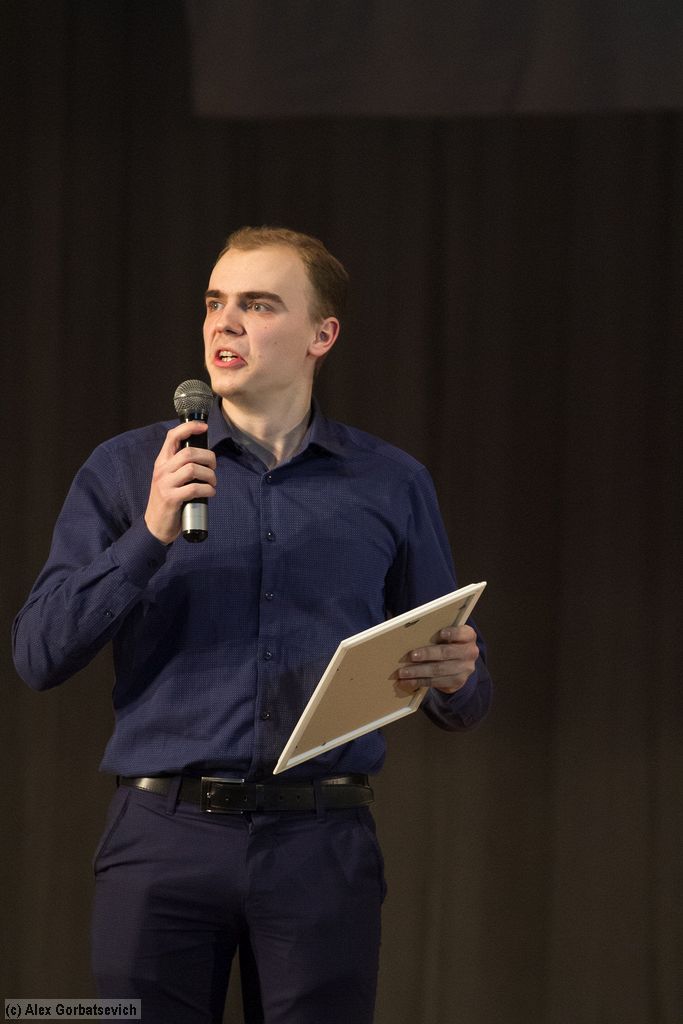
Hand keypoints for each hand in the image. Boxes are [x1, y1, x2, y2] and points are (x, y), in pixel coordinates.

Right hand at [144, 421, 216, 543]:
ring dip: (210, 475)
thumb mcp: (170, 478)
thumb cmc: (169, 500)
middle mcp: (162, 470)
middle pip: (189, 452)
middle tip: (214, 467)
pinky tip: (210, 493)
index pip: (172, 436)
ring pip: (193, 468)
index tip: (204, 427)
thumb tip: (205, 455)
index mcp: (162, 462)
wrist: (155, 526)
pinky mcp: (171, 498)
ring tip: (212, 483)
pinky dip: (208, 490)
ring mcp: (165, 484)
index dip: (189, 428)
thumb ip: (181, 466)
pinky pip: (195, 488)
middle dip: (208, 457)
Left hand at [396, 624, 478, 694]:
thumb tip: (413, 633)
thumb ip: (437, 634)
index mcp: (468, 636)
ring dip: (418, 671)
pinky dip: (419, 682)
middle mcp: (470, 652)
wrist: (460, 665)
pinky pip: (436, 682)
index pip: (463, 633)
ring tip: (403, 672)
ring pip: (439, 670)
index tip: (441, 633)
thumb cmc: (448, 644)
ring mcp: (465, 669)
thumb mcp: (448, 636)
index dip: (453, 633)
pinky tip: (407, 681)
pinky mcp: (457, 682)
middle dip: (427, 654)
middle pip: (447, 653)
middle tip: (411, 655)